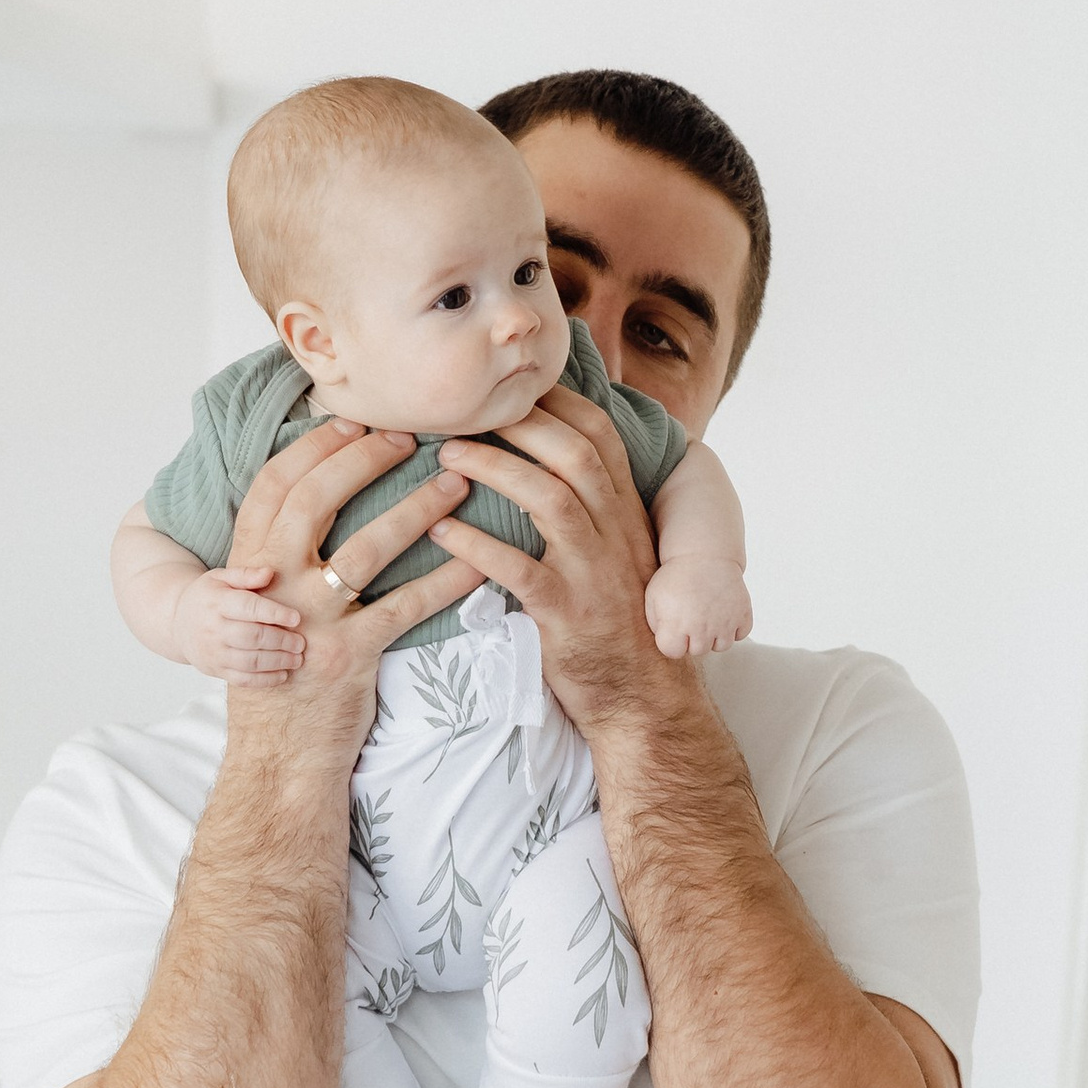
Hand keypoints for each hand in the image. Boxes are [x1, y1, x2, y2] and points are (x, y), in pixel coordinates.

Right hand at [174, 560, 306, 683]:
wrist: (176, 621)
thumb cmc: (207, 597)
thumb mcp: (221, 578)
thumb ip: (245, 574)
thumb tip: (270, 573)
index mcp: (217, 602)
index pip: (248, 607)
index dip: (274, 613)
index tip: (296, 618)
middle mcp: (213, 629)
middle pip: (252, 637)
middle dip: (280, 641)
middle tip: (300, 642)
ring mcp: (213, 652)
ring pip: (249, 662)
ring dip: (277, 662)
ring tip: (296, 659)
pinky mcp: (215, 669)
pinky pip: (242, 680)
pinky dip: (264, 680)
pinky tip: (283, 674)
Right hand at [220, 421, 477, 761]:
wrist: (277, 756)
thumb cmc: (278, 677)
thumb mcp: (262, 612)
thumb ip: (281, 559)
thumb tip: (320, 498)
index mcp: (248, 568)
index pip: (273, 487)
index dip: (312, 447)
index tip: (350, 418)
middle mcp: (273, 588)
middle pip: (314, 500)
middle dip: (361, 459)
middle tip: (408, 437)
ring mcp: (309, 622)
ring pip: (366, 547)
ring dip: (415, 508)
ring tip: (456, 482)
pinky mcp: (348, 657)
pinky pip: (406, 607)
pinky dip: (447, 580)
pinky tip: (480, 559)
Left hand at [432, 384, 679, 736]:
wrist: (645, 702)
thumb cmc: (620, 626)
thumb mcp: (620, 558)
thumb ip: (595, 513)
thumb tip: (553, 468)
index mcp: (628, 515)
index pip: (600, 436)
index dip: (556, 402)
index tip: (511, 385)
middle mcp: (618, 535)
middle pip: (576, 453)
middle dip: (521, 422)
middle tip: (465, 411)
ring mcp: (595, 575)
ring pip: (552, 500)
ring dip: (497, 469)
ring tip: (446, 457)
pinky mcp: (568, 616)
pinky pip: (520, 571)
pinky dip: (478, 547)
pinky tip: (442, 531)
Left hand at [645, 553, 752, 657]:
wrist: (705, 554)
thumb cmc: (676, 576)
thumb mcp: (653, 598)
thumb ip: (656, 625)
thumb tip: (667, 643)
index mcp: (676, 625)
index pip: (673, 653)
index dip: (672, 640)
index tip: (673, 627)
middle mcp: (702, 628)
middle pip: (698, 651)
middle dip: (693, 638)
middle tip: (691, 616)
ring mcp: (725, 623)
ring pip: (721, 646)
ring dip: (714, 635)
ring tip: (708, 615)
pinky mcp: (743, 615)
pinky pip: (740, 634)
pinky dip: (734, 627)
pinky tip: (723, 613)